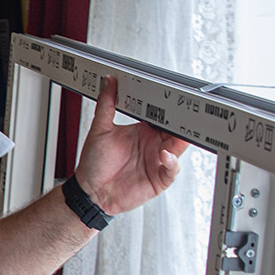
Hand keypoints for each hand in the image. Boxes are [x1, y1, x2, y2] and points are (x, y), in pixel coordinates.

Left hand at [71, 77, 190, 217]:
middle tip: (183, 116)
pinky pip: (172, 170)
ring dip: (180, 141)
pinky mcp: (158, 179)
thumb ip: (106, 104)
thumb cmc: (94, 164)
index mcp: (142, 131)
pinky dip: (172, 162)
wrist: (90, 191)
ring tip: (178, 134)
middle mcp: (152, 145)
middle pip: (174, 132)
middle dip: (180, 124)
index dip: (168, 110)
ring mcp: (156, 162)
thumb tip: (109, 82)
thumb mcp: (100, 129)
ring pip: (177, 148)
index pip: (161, 117)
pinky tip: (164, 155)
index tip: (173, 100)